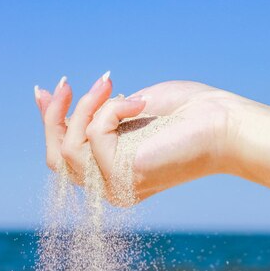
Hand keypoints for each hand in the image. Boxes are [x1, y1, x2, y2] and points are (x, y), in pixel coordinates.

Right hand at [35, 75, 244, 202]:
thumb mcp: (129, 106)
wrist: (224, 124)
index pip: (64, 159)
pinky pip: (95, 135)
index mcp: (113, 173)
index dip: (50, 124)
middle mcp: (111, 187)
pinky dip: (112, 110)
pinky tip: (139, 103)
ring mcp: (116, 187)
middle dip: (54, 117)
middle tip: (67, 83)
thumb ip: (94, 110)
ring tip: (110, 84)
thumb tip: (57, 95)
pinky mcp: (123, 178)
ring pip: (68, 148)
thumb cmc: (186, 113)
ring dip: (86, 107)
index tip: (45, 92)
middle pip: (56, 159)